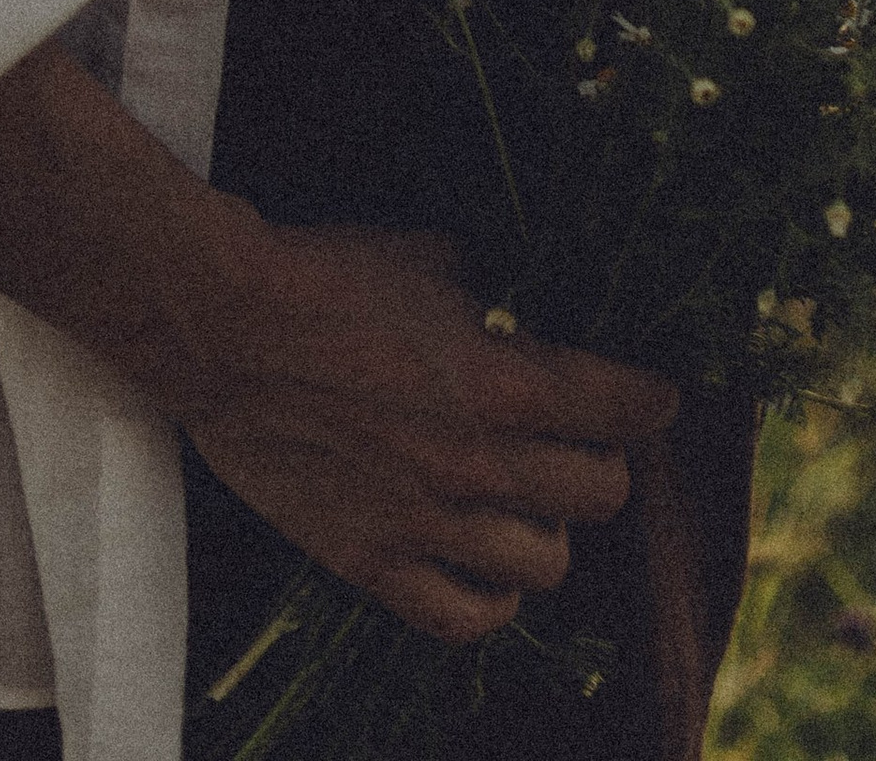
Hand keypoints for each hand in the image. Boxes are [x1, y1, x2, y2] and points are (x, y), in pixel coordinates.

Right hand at [179, 219, 674, 646]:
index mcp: (501, 381)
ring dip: (552, 527)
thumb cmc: (327, 277)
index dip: (650, 400)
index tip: (651, 396)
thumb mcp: (436, 258)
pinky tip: (492, 566)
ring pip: (549, 563)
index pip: (625, 409)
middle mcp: (476, 462)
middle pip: (602, 492)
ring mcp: (425, 521)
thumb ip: (501, 297)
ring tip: (533, 500)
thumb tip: (540, 310)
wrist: (224, 327)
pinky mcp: (372, 562)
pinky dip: (494, 597)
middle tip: (584, 440)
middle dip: (604, 460)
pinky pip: (467, 618)